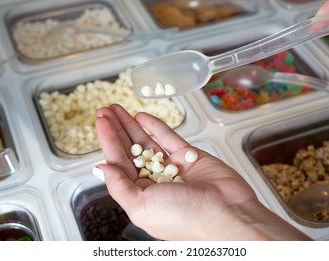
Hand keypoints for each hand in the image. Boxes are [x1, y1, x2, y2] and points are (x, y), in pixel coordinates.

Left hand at [95, 104, 309, 239]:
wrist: (227, 214)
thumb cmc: (185, 218)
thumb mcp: (141, 206)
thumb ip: (119, 186)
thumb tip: (101, 168)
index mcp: (140, 196)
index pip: (118, 163)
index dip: (108, 140)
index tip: (101, 121)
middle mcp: (154, 182)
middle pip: (129, 150)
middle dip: (116, 130)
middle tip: (105, 110)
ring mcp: (171, 168)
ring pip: (146, 141)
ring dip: (131, 125)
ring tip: (118, 109)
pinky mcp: (189, 157)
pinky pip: (169, 138)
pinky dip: (156, 126)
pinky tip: (142, 116)